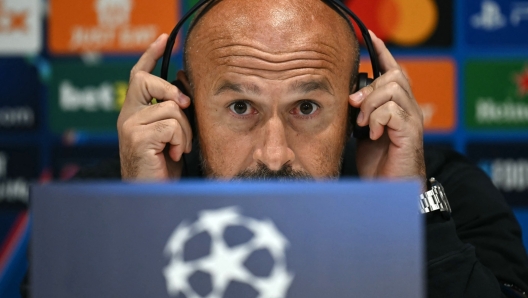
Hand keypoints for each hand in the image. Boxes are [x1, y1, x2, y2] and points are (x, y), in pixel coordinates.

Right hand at [117, 34, 191, 179]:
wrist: (155, 197)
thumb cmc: (165, 168)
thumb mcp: (172, 134)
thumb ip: (174, 112)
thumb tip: (185, 90)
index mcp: (135, 112)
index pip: (139, 76)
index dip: (150, 55)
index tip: (163, 38)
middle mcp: (127, 116)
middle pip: (149, 81)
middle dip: (173, 93)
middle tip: (185, 108)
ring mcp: (129, 126)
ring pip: (170, 108)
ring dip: (185, 131)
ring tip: (180, 149)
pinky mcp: (136, 137)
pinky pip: (171, 125)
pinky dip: (181, 141)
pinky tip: (174, 155)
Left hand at [349, 31, 425, 184]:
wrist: (389, 190)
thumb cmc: (378, 164)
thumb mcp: (364, 134)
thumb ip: (362, 114)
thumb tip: (351, 98)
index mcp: (398, 107)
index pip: (394, 72)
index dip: (384, 53)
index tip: (372, 38)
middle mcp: (409, 110)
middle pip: (394, 76)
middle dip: (369, 88)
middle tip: (355, 106)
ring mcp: (412, 120)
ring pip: (392, 90)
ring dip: (370, 105)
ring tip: (363, 125)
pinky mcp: (410, 132)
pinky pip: (392, 111)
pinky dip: (377, 120)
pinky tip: (373, 135)